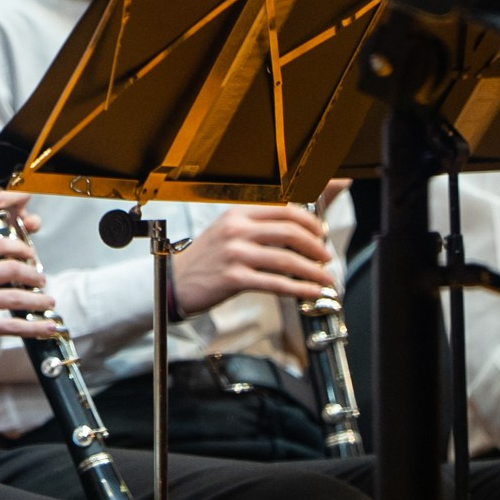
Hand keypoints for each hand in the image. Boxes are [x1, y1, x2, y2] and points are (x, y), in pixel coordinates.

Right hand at [0, 237, 58, 371]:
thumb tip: (10, 268)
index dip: (21, 249)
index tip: (32, 256)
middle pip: (11, 268)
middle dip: (34, 275)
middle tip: (42, 280)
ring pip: (16, 297)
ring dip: (38, 301)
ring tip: (48, 302)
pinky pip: (11, 324)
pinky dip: (34, 326)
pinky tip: (47, 326)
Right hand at [171, 205, 337, 317]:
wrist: (174, 281)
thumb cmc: (206, 259)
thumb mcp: (229, 231)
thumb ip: (259, 226)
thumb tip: (296, 226)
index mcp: (238, 213)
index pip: (285, 208)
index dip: (310, 220)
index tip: (321, 232)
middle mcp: (237, 229)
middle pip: (290, 231)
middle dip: (316, 244)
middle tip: (325, 255)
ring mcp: (235, 254)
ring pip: (287, 258)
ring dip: (313, 270)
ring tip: (325, 277)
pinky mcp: (234, 278)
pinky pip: (276, 282)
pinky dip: (299, 288)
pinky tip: (311, 291)